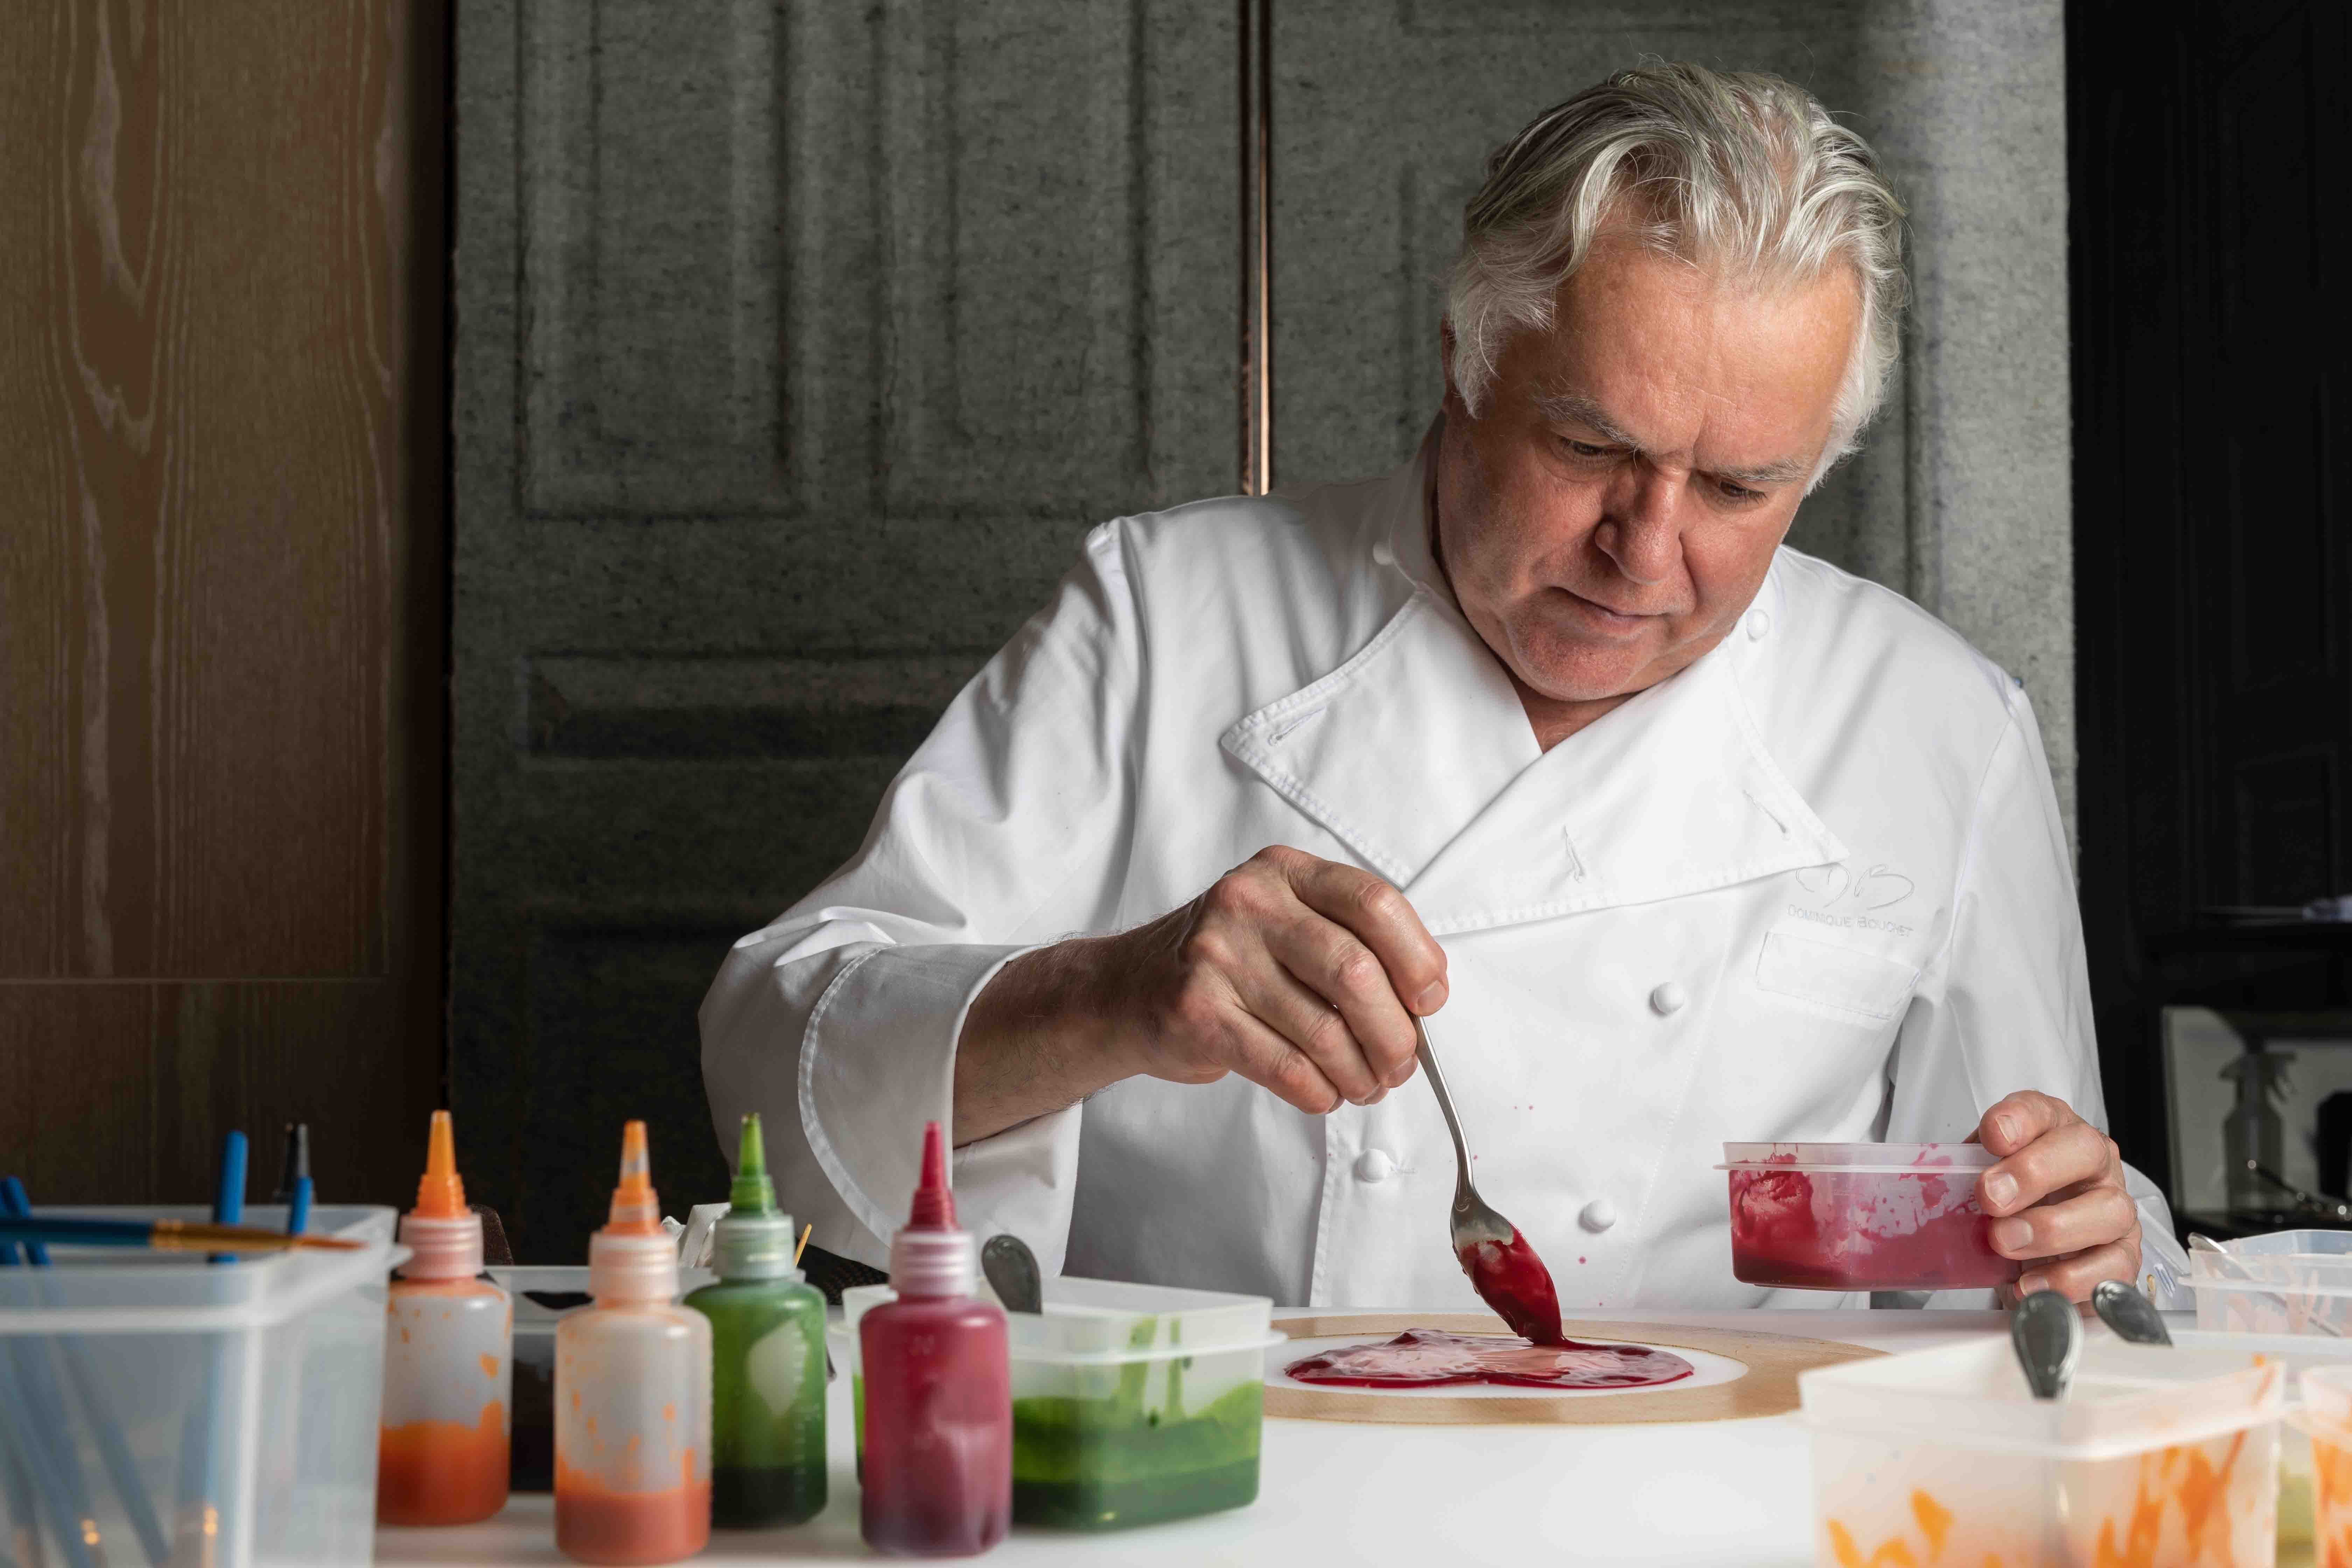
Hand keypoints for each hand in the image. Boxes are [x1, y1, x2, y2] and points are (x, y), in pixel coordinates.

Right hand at [1105, 846, 1447, 1112]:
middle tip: (1400, 1063)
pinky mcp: (1197, 1012)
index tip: (1429, 1001)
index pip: (1374, 902)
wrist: (1126, 991)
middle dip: (1394, 1032)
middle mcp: (1249, 903)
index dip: (1417, 958)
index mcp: (1284, 873)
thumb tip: (1423, 1002)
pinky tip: (1324, 1093)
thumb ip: (1347, 942)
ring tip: (1366, 1085)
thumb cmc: (1226, 962)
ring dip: (1360, 1073)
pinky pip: (1285, 1066)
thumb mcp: (1283, 922)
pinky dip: (1318, 1091)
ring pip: (1324, 1030)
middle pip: (1355, 971)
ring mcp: (1217, 956)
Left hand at [1975, 1091, 2139, 1302]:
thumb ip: (1961, 1175)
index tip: (1993, 1137)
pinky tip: (2031, 1284)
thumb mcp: (1978, 1179)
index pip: (2042, 1110)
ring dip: (2051, 1228)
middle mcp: (2093, 1164)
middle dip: (2035, 1173)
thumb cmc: (2006, 1208)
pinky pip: (2113, 1267)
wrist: (2031, 1256)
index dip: (2019, 1118)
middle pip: (2084, 1150)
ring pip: (2108, 1210)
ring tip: (2004, 1243)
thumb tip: (1932, 1186)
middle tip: (1991, 1198)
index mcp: (2054, 1132)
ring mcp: (2114, 1209)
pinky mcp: (2122, 1256)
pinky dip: (2070, 1278)